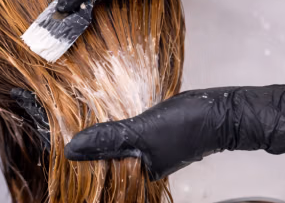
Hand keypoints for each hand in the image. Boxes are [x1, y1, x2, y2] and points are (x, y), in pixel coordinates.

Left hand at [65, 84, 284, 180]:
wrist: (226, 111)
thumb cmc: (188, 124)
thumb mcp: (141, 131)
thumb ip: (107, 139)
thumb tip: (73, 150)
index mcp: (141, 172)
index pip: (102, 167)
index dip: (82, 155)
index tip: (59, 139)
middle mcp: (147, 166)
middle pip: (109, 156)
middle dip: (91, 143)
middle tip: (66, 124)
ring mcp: (154, 151)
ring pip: (120, 143)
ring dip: (105, 132)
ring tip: (83, 116)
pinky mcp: (160, 136)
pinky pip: (133, 132)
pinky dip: (122, 124)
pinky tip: (112, 111)